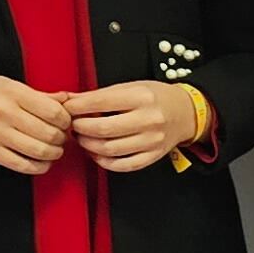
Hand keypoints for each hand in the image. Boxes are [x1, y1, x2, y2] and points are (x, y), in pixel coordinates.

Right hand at [0, 75, 72, 173]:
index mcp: (12, 92)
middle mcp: (4, 112)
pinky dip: (39, 167)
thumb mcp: (5, 84)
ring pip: (41, 151)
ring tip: (53, 149)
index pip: (54, 111)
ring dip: (54, 154)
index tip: (65, 121)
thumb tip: (67, 99)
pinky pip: (24, 165)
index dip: (66, 120)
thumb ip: (38, 94)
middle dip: (62, 138)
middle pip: (51, 133)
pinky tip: (41, 161)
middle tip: (61, 136)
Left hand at [64, 79, 208, 173]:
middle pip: (102, 129)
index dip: (77, 106)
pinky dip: (104, 162)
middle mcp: (149, 119)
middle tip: (73, 125)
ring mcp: (152, 141)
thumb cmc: (156, 98)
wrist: (186, 112)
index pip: (100, 102)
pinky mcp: (153, 156)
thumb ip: (100, 95)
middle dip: (80, 128)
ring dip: (88, 145)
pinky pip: (123, 165)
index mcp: (141, 97)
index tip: (67, 108)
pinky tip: (97, 153)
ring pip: (110, 150)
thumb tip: (69, 99)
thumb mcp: (131, 87)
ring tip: (82, 138)